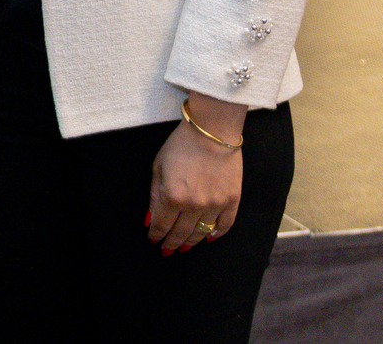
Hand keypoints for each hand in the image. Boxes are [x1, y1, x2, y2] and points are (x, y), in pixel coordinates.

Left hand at [148, 94, 246, 253]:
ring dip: (191, 242)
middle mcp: (194, 205)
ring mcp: (215, 204)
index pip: (162, 224)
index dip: (156, 234)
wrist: (212, 132)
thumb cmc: (180, 145)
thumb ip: (154, 195)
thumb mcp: (158, 167)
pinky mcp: (232, 201)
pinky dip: (216, 234)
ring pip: (201, 232)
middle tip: (167, 250)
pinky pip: (225, 225)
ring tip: (184, 248)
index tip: (153, 240)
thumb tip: (150, 220)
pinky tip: (208, 237)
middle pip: (181, 233)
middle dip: (171, 243)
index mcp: (172, 196)